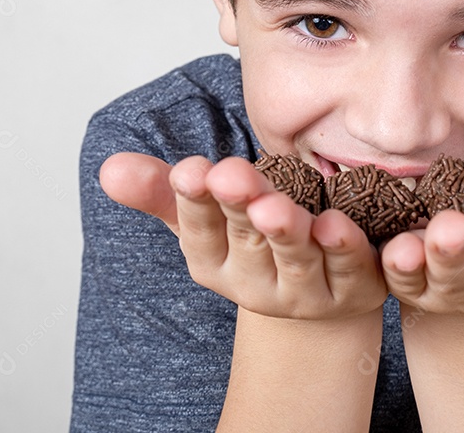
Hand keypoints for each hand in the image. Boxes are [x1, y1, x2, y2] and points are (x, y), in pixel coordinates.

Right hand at [100, 153, 386, 318]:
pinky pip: (351, 268)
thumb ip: (161, 190)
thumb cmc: (254, 239)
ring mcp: (307, 291)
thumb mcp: (204, 214)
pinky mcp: (354, 289)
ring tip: (276, 207)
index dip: (195, 201)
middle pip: (247, 239)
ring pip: (296, 258)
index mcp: (215, 262)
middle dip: (238, 207)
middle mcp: (257, 282)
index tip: (191, 171)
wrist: (319, 295)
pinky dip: (346, 249)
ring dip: (286, 231)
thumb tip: (109, 168)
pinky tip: (339, 225)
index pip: (199, 231)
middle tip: (229, 177)